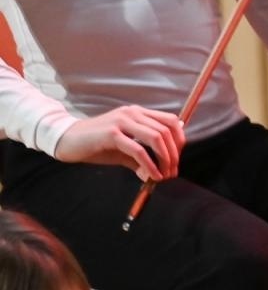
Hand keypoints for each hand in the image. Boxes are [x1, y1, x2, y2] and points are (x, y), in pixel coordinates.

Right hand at [54, 106, 184, 181]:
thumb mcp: (123, 150)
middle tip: (171, 172)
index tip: (176, 160)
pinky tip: (149, 176)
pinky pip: (138, 149)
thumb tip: (157, 174)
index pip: (170, 122)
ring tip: (162, 176)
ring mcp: (122, 121)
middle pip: (167, 131)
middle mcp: (132, 113)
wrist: (66, 140)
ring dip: (164, 159)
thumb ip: (142, 158)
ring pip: (156, 138)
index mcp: (138, 113)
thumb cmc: (96, 145)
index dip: (179, 141)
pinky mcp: (112, 133)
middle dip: (173, 154)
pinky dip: (148, 164)